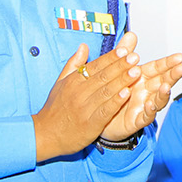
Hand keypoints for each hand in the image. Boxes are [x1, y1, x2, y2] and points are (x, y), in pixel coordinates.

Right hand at [33, 41, 142, 161]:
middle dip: (121, 66)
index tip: (125, 50)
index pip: (95, 66)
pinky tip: (127, 94)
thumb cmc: (55, 109)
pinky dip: (116, 102)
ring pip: (106, 91)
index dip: (111, 58)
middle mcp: (79, 93)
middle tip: (135, 58)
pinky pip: (105, 110)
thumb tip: (84, 46)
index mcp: (73, 81)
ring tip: (136, 72)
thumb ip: (74, 64)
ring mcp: (84, 108)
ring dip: (122, 81)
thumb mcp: (60, 83)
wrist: (46, 134)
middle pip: (103, 77)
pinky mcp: (90, 124)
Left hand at [99, 34, 181, 143]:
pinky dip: (149, 111)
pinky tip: (150, 105)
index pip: (157, 68)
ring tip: (166, 86)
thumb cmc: (113, 93)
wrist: (100, 116)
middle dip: (173, 75)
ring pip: (158, 99)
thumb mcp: (117, 70)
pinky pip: (145, 116)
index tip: (179, 57)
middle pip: (162, 81)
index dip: (168, 62)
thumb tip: (131, 34)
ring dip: (164, 93)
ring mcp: (144, 105)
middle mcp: (146, 91)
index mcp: (142, 77)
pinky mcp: (137, 120)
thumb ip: (125, 53)